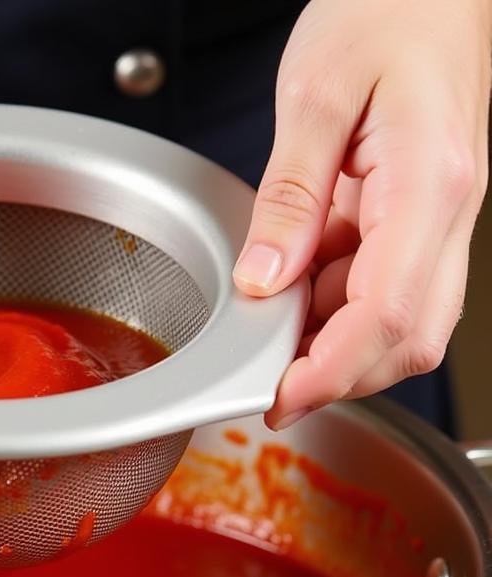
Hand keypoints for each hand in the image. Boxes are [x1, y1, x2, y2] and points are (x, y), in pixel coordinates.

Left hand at [233, 0, 490, 428]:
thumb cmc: (386, 7)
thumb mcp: (316, 96)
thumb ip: (290, 198)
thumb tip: (266, 281)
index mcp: (430, 182)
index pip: (388, 314)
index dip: (331, 371)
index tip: (278, 398)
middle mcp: (448, 211)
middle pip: (407, 337)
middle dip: (338, 375)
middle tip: (268, 384)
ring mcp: (439, 218)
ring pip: (397, 321)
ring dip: (332, 340)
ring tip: (272, 322)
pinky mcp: (419, 217)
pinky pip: (381, 285)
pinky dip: (335, 304)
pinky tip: (296, 285)